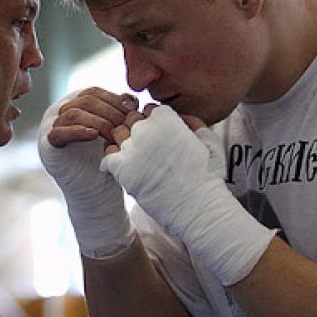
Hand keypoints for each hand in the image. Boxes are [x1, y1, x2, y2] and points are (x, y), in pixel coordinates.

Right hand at [38, 88, 136, 257]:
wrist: (94, 190)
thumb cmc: (106, 158)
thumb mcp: (116, 131)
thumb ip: (121, 113)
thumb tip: (132, 99)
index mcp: (75, 103)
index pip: (93, 92)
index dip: (113, 98)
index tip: (132, 109)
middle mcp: (59, 111)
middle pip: (85, 101)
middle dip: (109, 112)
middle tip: (126, 126)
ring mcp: (50, 126)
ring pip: (73, 114)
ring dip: (98, 122)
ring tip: (114, 135)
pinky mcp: (46, 144)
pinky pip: (58, 132)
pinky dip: (77, 131)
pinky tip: (94, 136)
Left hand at [100, 104, 274, 285]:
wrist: (198, 207)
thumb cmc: (207, 176)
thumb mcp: (209, 141)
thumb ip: (193, 121)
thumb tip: (181, 116)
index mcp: (166, 119)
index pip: (150, 109)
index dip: (156, 121)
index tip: (161, 135)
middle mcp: (145, 130)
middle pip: (132, 119)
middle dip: (139, 129)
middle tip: (149, 148)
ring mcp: (132, 149)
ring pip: (118, 135)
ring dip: (125, 142)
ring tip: (137, 158)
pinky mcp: (122, 170)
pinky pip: (107, 157)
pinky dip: (112, 160)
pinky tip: (122, 168)